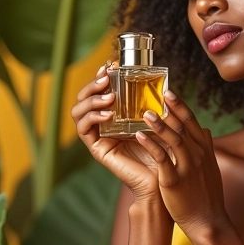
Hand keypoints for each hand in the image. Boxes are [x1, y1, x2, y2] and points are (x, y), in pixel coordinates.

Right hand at [69, 65, 169, 213]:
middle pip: (84, 97)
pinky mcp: (97, 149)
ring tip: (109, 96)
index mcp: (116, 114)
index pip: (101, 90)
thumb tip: (164, 83)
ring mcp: (98, 136)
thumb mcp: (160, 121)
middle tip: (106, 76)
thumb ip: (156, 104)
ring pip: (78, 111)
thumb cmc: (165, 151)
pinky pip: (84, 129)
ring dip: (91, 99)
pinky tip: (107, 114)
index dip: (102, 75)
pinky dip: (93, 117)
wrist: (164, 180)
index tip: (112, 64)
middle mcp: (103, 124)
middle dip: (93, 84)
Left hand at [134, 90, 228, 237]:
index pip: (192, 123)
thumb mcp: (211, 168)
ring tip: (145, 112)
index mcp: (204, 151)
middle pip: (185, 126)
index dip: (181, 106)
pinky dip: (150, 144)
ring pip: (174, 139)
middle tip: (160, 93)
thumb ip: (206, 148)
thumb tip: (204, 130)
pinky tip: (138, 135)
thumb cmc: (207, 195)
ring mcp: (187, 167)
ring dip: (159, 124)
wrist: (207, 221)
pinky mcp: (174, 181)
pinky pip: (162, 158)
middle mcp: (198, 155)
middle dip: (172, 108)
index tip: (169, 93)